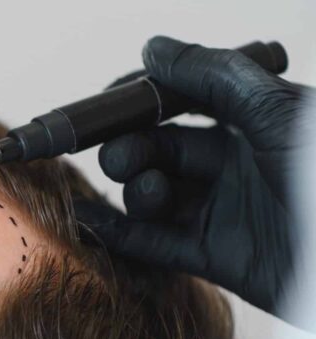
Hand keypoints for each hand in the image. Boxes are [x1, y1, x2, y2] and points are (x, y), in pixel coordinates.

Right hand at [75, 36, 311, 314]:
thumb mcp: (281, 113)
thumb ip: (215, 76)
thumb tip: (152, 48)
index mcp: (259, 117)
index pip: (186, 97)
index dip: (142, 98)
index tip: (105, 104)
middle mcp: (240, 160)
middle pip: (163, 145)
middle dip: (132, 146)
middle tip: (123, 157)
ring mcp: (228, 210)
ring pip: (157, 192)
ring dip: (136, 189)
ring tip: (148, 193)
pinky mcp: (220, 259)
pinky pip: (157, 243)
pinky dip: (119, 232)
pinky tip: (88, 220)